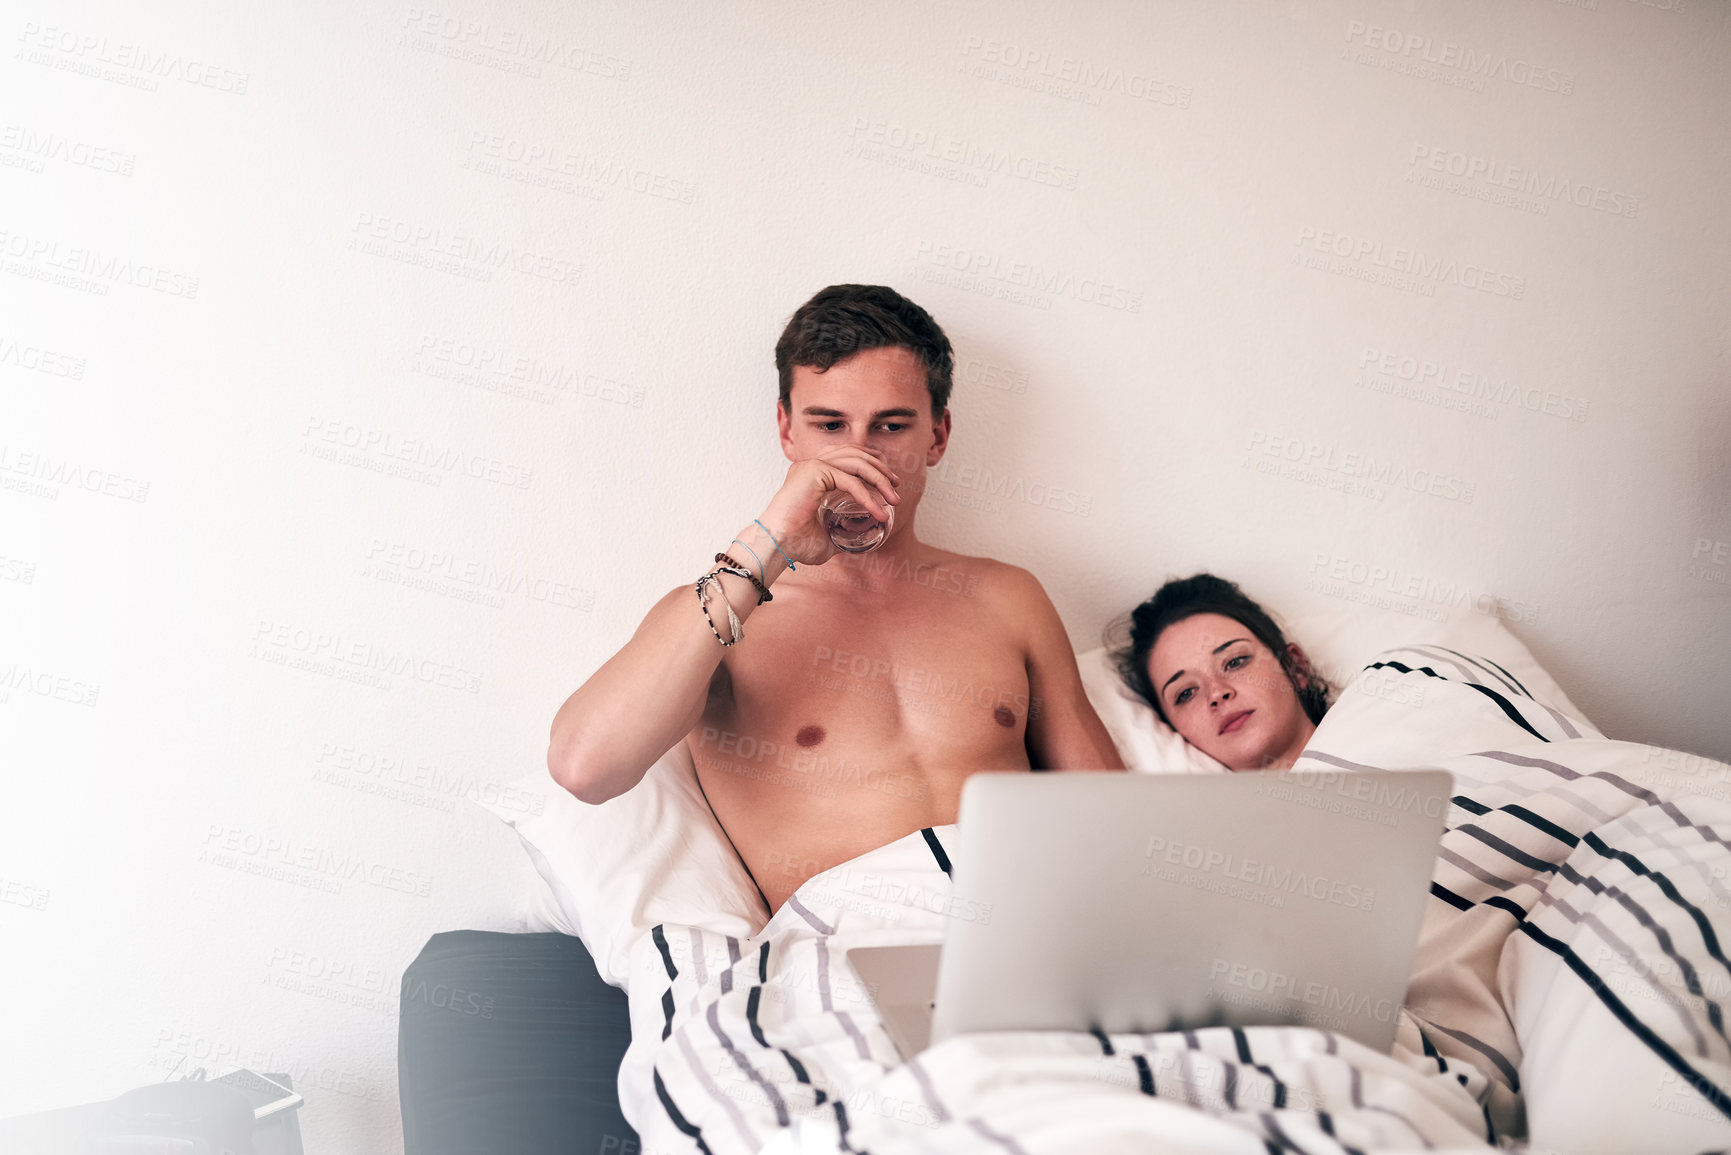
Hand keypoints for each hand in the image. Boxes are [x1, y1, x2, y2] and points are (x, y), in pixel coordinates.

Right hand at [759, 445, 900, 564]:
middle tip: (896, 488)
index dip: (871, 461)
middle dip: (880, 469)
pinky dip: (867, 496)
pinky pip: (849, 480)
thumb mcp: (826, 533)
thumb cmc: (796, 543)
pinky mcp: (814, 472)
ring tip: (893, 499)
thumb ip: (842, 530)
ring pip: (856, 463)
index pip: (847, 454)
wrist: (776, 546)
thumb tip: (860, 537)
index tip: (888, 478)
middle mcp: (811, 464)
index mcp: (812, 472)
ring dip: (880, 479)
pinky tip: (878, 511)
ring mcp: (812, 465)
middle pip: (855, 453)